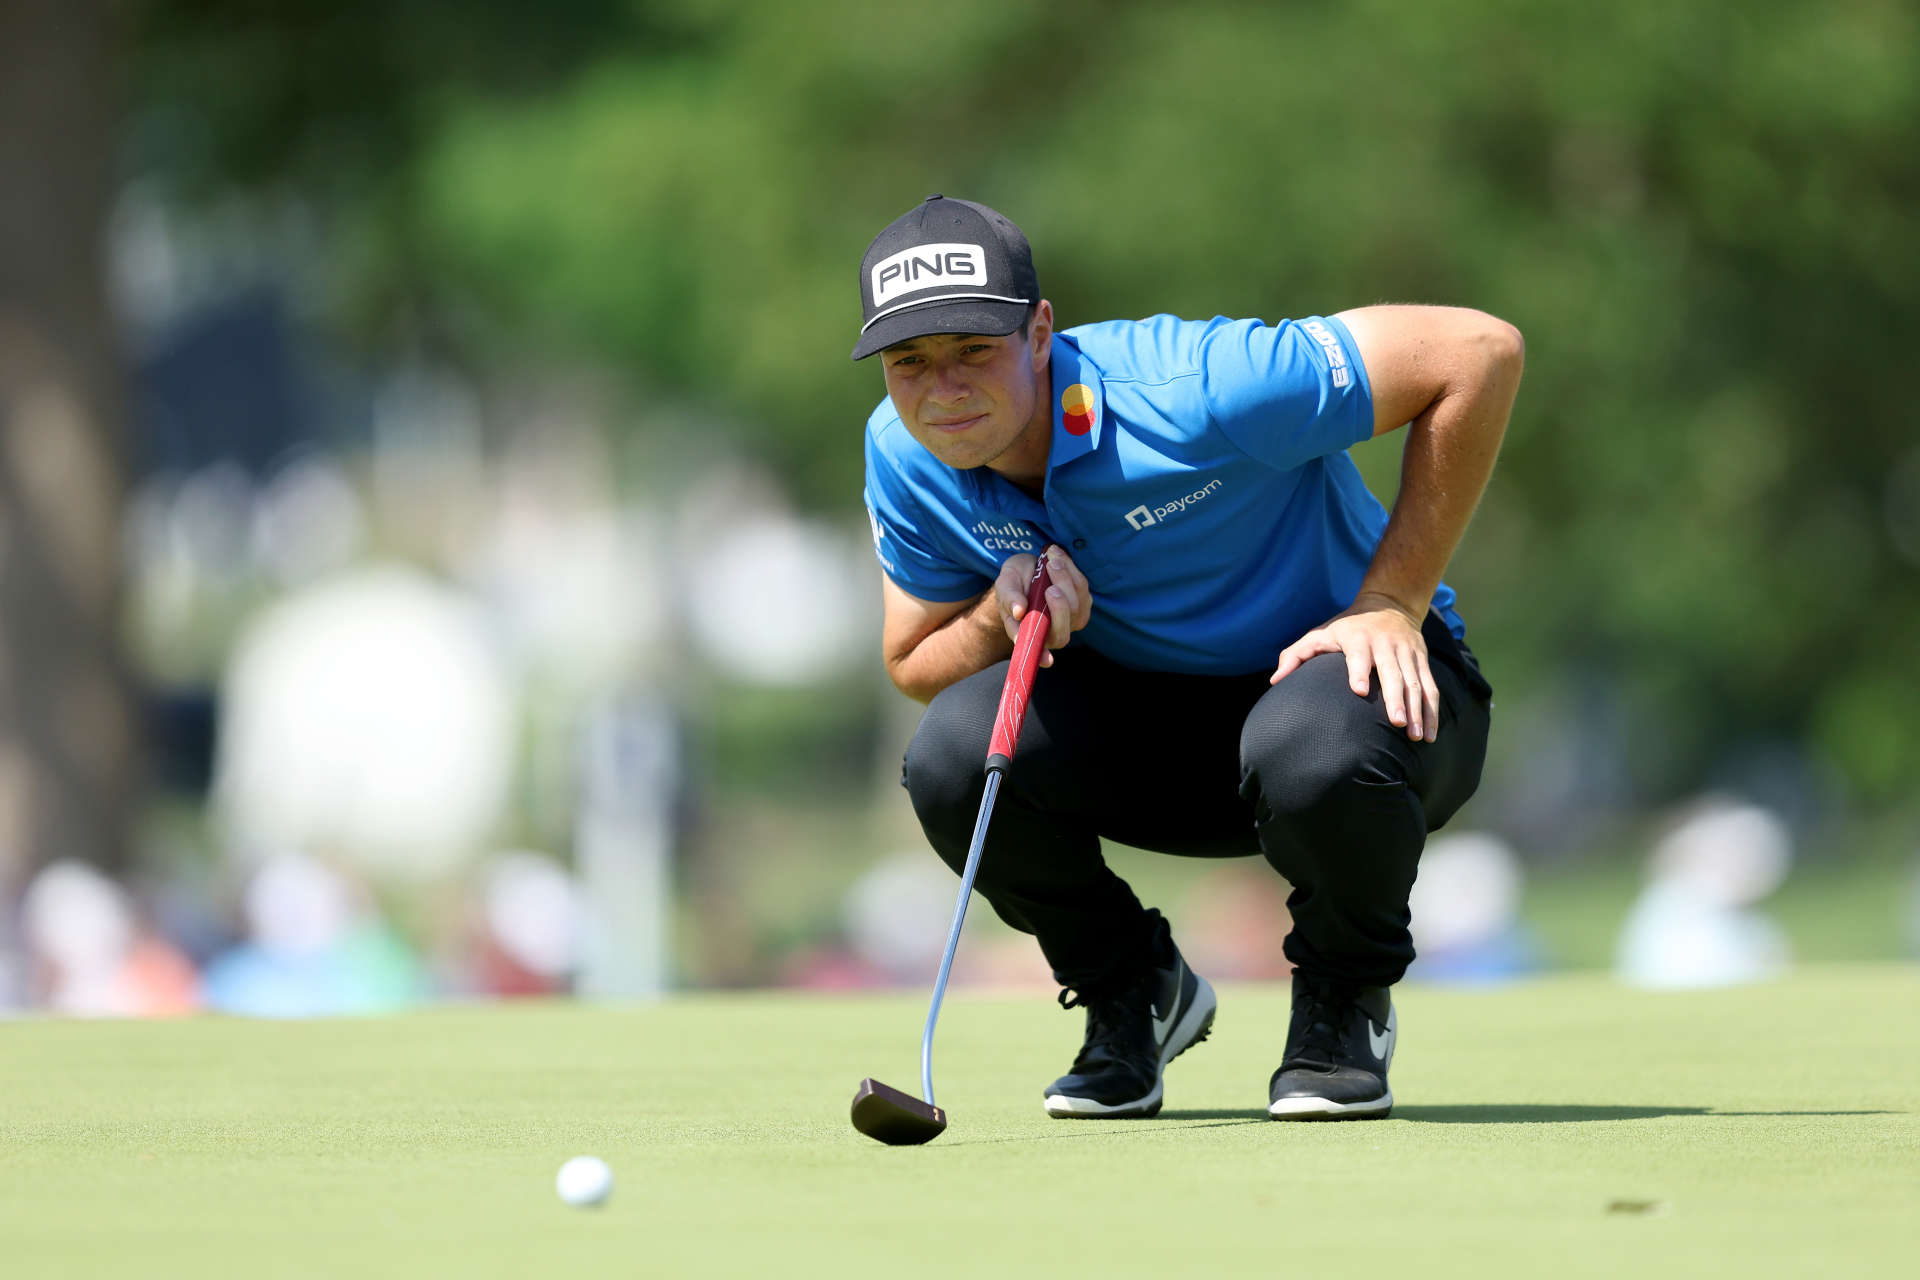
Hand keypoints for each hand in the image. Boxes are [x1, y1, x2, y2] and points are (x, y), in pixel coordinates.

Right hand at [992, 545, 1091, 666]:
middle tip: (1048, 580)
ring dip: (1064, 577)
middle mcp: (1050, 633)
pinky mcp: (1083, 605)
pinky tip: (1056, 558)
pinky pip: (1082, 589)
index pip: (1035, 651)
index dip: (1042, 656)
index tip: (1048, 660)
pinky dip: (1070, 570)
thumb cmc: (1014, 582)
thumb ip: (1008, 597)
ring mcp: (1069, 621)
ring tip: (1049, 558)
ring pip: (1076, 607)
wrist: (1029, 568)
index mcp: (1026, 633)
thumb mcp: (1005, 583)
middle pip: (1061, 632)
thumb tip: (1019, 611)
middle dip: (1059, 606)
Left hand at [1271, 593, 1438, 741]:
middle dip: (1396, 698)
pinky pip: (1431, 686)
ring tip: (1416, 735)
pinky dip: (1432, 710)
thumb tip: (1275, 680)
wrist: (1389, 604)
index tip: (1358, 691)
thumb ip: (1296, 655)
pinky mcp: (1421, 660)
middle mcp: (1385, 644)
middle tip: (1397, 723)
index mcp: (1358, 638)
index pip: (1359, 655)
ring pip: (1416, 682)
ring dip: (1419, 709)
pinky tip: (1429, 733)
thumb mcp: (1320, 633)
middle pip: (1393, 672)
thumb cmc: (1346, 627)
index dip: (1359, 671)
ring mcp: (1407, 653)